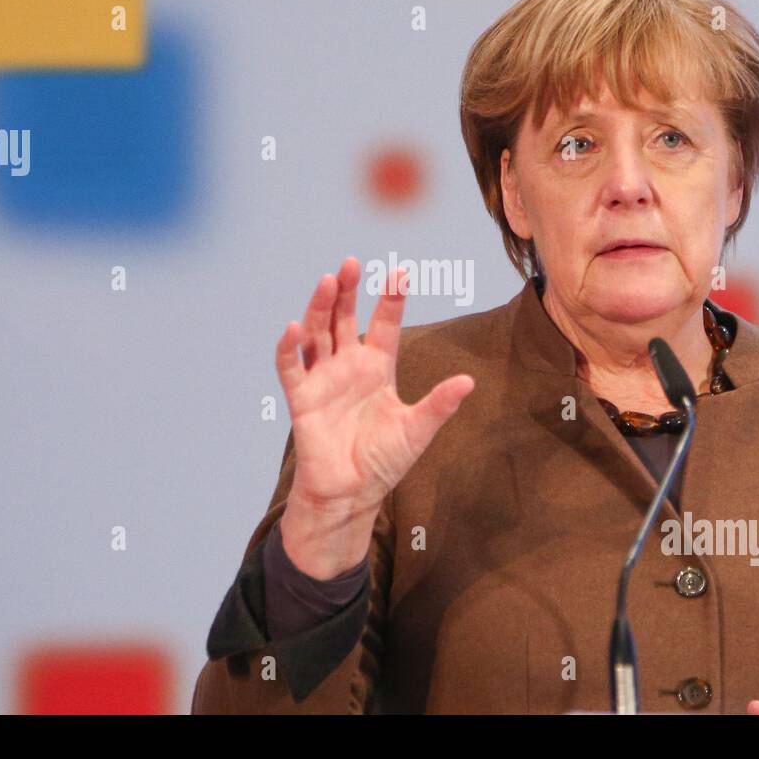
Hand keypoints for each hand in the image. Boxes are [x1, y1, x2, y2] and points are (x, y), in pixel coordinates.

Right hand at [275, 257, 475, 577]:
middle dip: (347, 291)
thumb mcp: (417, 430)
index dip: (391, 300)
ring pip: (317, 333)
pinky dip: (289, 348)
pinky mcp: (301, 398)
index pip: (384, 324)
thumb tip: (468, 380)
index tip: (401, 273)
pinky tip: (294, 327)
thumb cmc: (383, 462)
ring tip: (328, 281)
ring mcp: (323, 379)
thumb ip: (439, 404)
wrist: (352, 494)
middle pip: (344, 319)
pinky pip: (291, 367)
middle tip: (351, 264)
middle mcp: (347, 366)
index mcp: (377, 368)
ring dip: (320, 307)